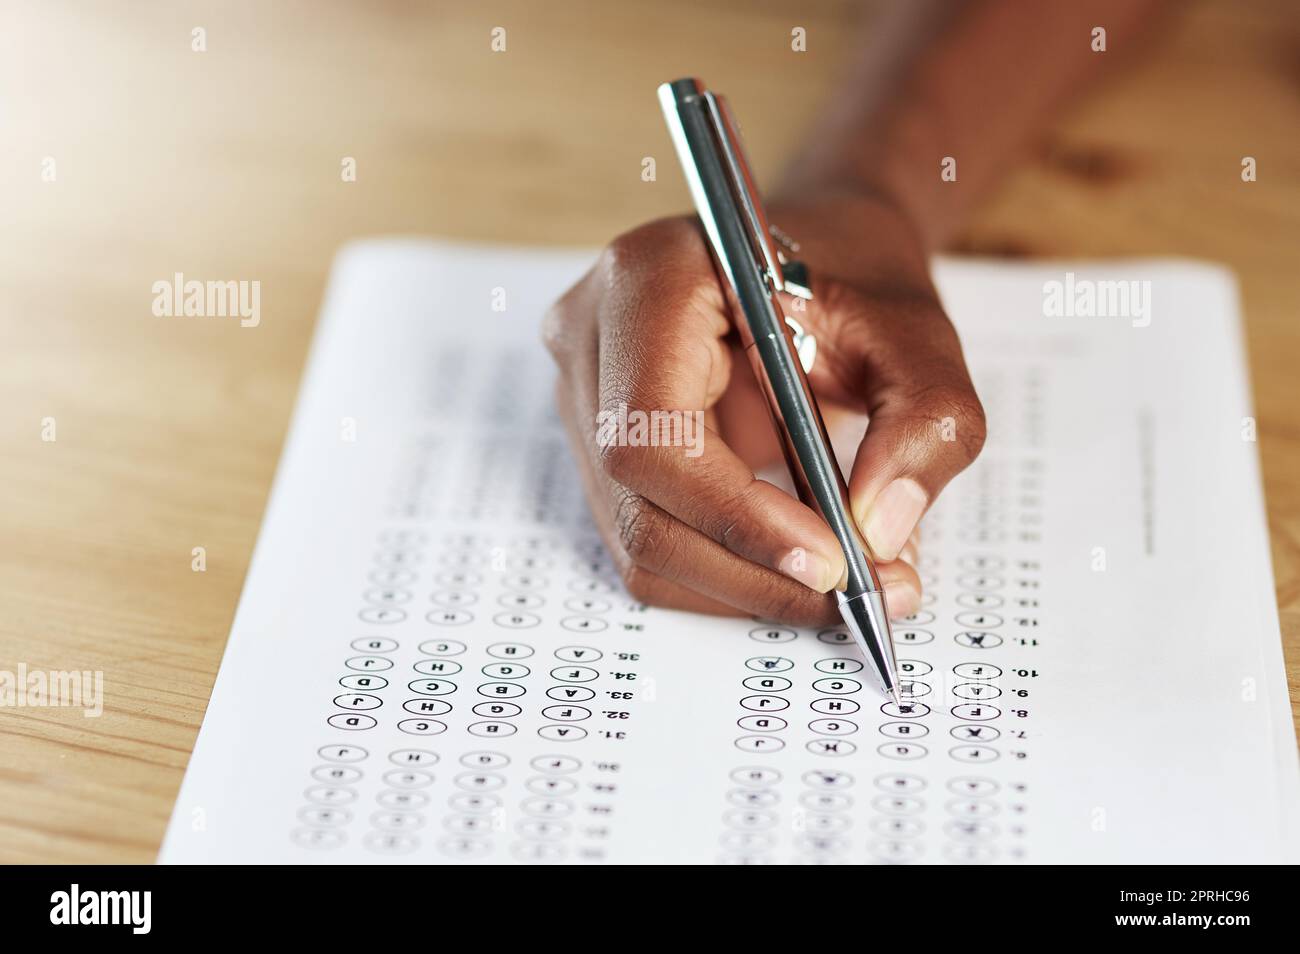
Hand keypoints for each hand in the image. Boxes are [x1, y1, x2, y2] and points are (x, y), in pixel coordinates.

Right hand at [542, 189, 984, 625]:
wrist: (823, 256)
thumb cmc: (860, 280)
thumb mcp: (920, 337)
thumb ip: (924, 423)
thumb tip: (878, 534)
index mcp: (650, 278)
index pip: (652, 433)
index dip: (733, 514)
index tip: (830, 561)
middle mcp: (590, 335)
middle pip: (638, 503)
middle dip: (752, 569)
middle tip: (862, 595)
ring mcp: (583, 392)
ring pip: (639, 540)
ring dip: (745, 583)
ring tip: (850, 579)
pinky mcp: (600, 441)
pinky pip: (650, 538)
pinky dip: (730, 571)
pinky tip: (800, 557)